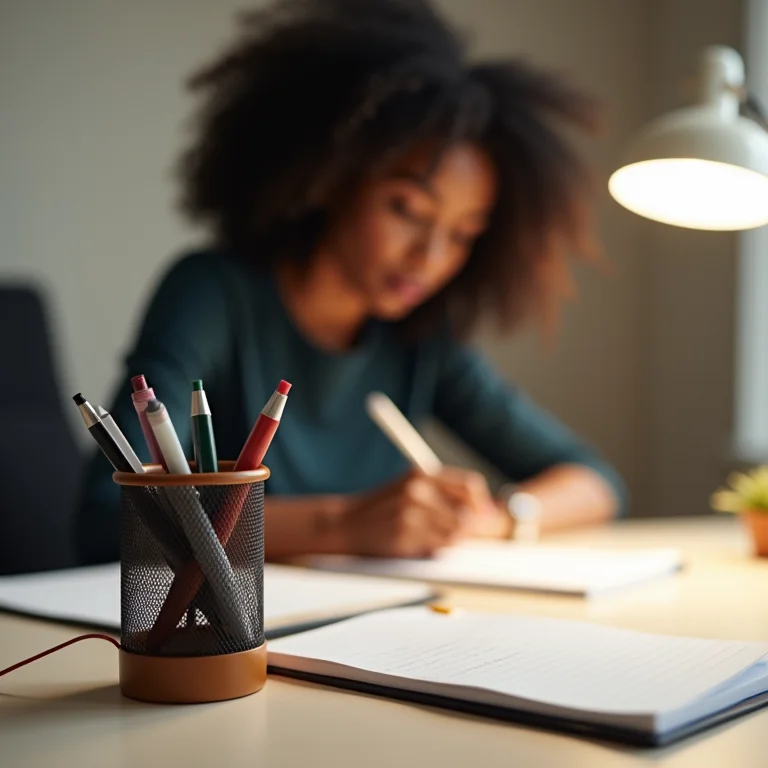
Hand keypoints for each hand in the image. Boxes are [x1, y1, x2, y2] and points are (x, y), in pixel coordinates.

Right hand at [340, 468, 511, 557]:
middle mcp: (418, 488)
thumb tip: (487, 513)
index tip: (485, 518)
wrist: (345, 524)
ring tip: (435, 540)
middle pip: (466, 512)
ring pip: (455, 533)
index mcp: (421, 473)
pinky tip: (422, 546)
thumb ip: (443, 495)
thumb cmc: (382, 509)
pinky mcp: (404, 534)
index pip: (469, 485)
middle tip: (465, 537)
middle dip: (470, 528)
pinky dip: (437, 549)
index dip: (481, 504)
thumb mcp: (410, 489)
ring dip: (452, 541)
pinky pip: (437, 547)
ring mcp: (410, 511)